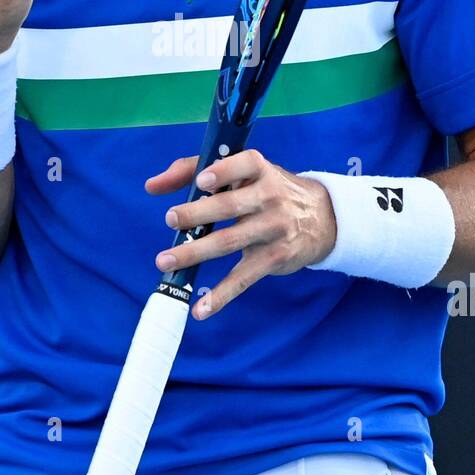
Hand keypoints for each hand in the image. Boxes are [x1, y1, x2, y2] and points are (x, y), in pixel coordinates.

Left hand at [144, 148, 337, 318]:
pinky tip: (201, 308)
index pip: (244, 165)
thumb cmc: (267, 189)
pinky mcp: (273, 259)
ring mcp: (273, 230)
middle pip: (230, 206)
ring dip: (195, 253)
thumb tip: (151, 186)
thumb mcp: (242, 173)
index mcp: (260, 171)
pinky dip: (221, 295)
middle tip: (171, 220)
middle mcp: (269, 198)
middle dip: (198, 214)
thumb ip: (193, 170)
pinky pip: (243, 278)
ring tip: (165, 262)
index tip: (202, 181)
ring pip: (230, 242)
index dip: (224, 172)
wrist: (323, 218)